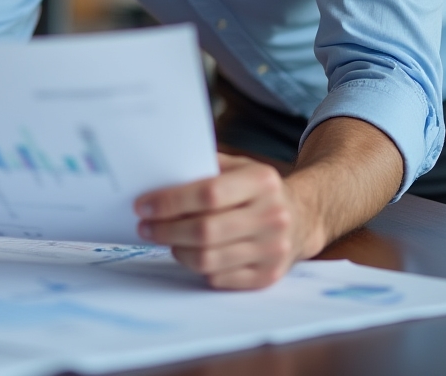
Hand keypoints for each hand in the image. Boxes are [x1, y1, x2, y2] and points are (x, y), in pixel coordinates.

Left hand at [133, 153, 316, 289]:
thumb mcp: (239, 166)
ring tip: (163, 238)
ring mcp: (272, 250)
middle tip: (145, 226)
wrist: (302, 218)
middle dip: (166, 229)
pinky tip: (187, 252)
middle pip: (205, 230)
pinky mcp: (267, 276)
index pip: (208, 194)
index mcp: (262, 181)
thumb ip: (205, 167)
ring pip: (208, 259)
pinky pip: (218, 277)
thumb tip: (159, 174)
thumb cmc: (258, 189)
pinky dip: (196, 266)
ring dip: (176, 249)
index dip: (170, 202)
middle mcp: (272, 216)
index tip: (143, 205)